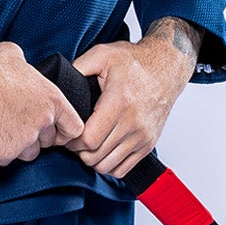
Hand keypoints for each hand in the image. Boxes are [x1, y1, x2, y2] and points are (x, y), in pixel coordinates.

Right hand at [0, 38, 84, 166]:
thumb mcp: (17, 57)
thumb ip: (28, 71)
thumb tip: (23, 68)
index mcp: (52, 99)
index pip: (74, 127)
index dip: (63, 131)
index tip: (55, 133)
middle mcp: (42, 122)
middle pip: (47, 143)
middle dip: (34, 137)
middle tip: (15, 125)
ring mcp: (24, 140)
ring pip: (27, 154)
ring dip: (16, 146)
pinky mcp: (4, 152)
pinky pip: (3, 159)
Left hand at [69, 18, 199, 178]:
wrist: (166, 69)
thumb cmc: (135, 62)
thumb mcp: (102, 55)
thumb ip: (78, 68)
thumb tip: (59, 84)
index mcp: (119, 103)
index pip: (88, 139)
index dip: (72, 140)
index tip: (68, 132)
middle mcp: (133, 124)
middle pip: (95, 156)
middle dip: (78, 151)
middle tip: (73, 139)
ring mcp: (142, 137)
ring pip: (107, 166)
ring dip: (92, 159)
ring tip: (87, 145)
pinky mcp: (148, 145)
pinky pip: (123, 169)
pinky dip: (108, 165)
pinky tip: (102, 151)